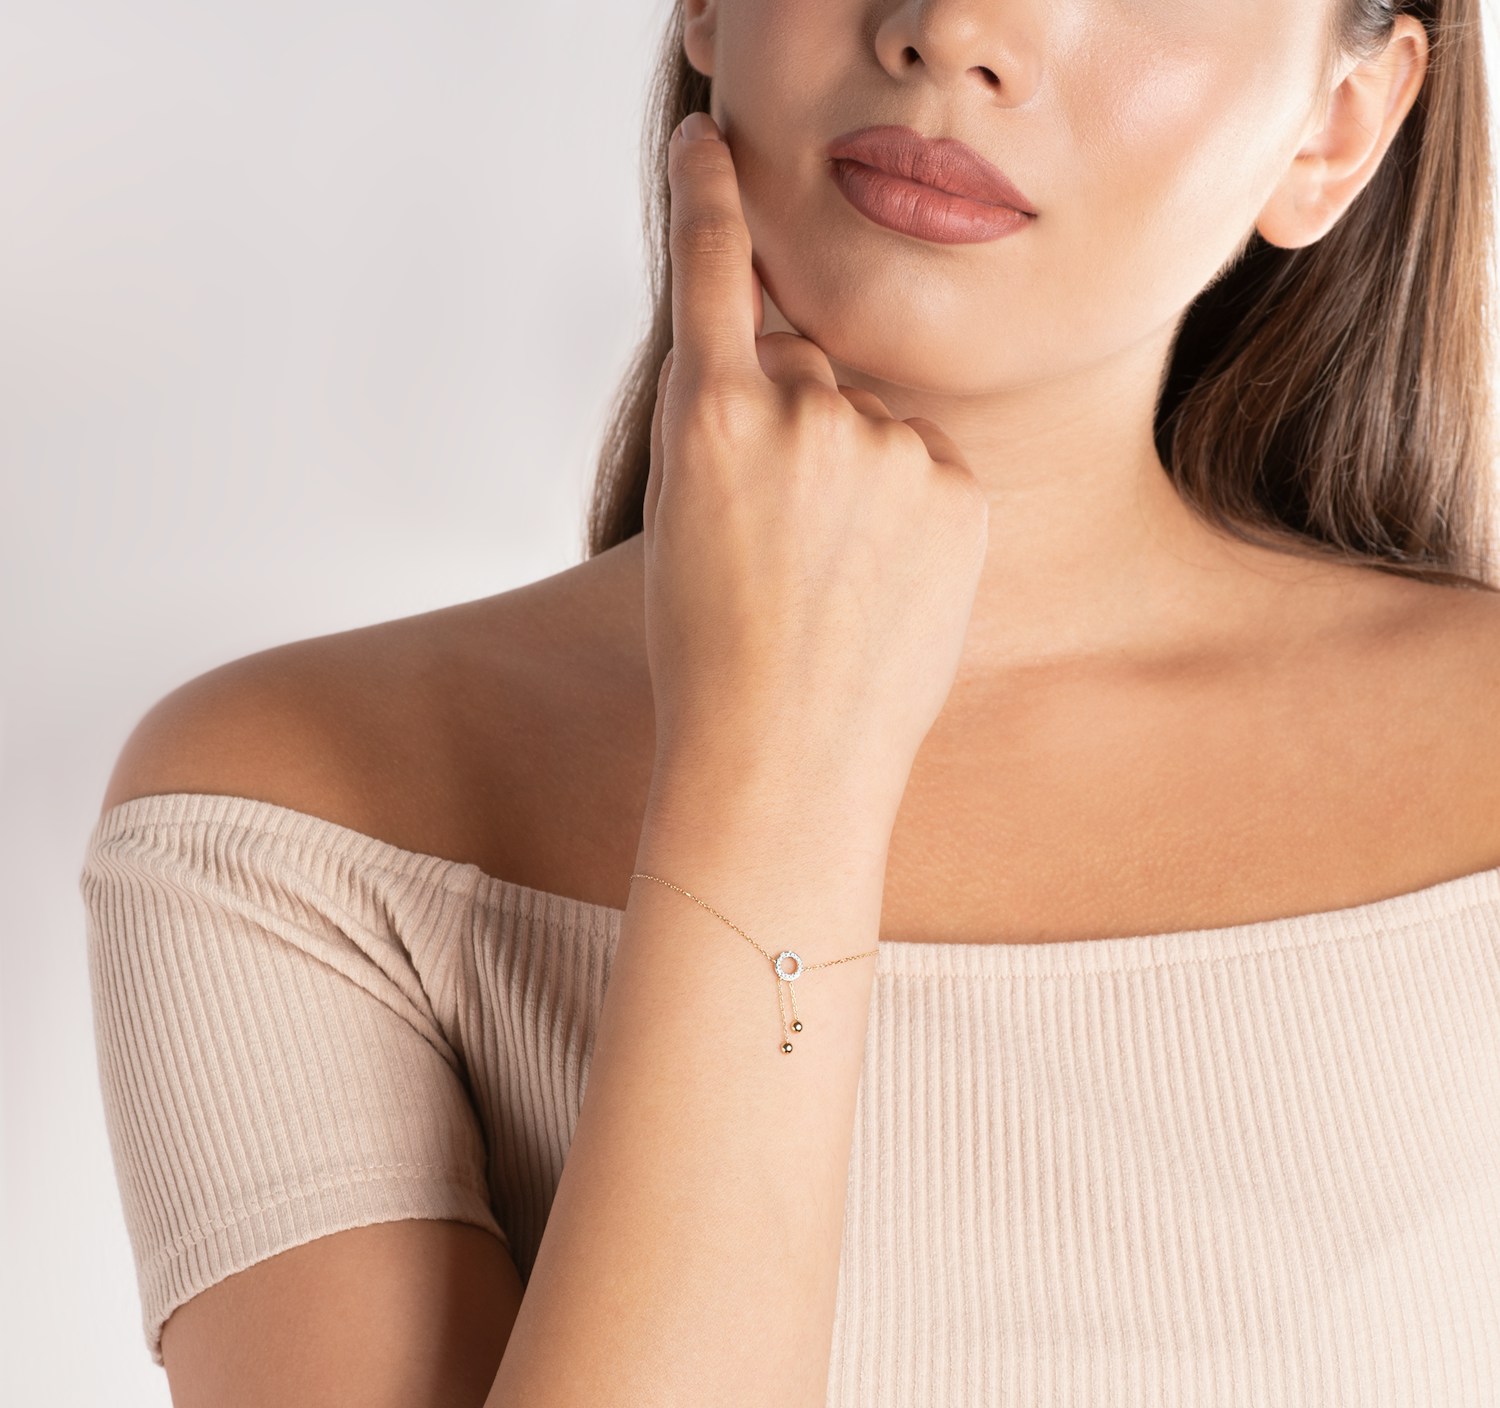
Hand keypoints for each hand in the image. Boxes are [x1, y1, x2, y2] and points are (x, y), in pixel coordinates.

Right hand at [642, 112, 989, 820]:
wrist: (784, 755)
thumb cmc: (711, 650)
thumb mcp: (681, 519)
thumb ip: (722, 425)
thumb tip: (787, 370)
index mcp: (708, 418)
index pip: (712, 272)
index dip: (709, 198)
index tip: (708, 138)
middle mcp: (801, 413)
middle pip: (800, 366)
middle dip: (787, 422)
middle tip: (773, 535)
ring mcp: (886, 451)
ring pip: (865, 421)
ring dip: (849, 472)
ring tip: (827, 578)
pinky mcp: (955, 490)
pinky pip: (923, 464)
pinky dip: (904, 508)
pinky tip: (877, 583)